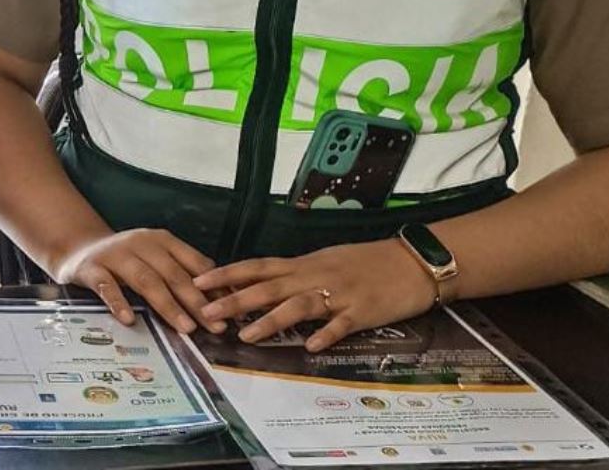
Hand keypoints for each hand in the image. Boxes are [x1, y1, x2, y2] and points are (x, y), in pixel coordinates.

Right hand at [50, 228, 219, 334]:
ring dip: (168, 305)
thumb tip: (223, 299)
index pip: (194, 263)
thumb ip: (183, 274)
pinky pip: (106, 286)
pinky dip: (118, 302)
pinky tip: (128, 319)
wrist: (78, 247)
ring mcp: (115, 255)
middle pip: (174, 274)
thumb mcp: (156, 259)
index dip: (214, 287)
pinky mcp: (92, 269)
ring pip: (146, 280)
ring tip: (185, 327)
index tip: (231, 310)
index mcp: (162, 241)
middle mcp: (141, 243)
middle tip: (215, 326)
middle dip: (197, 301)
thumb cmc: (126, 260)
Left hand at [192, 238, 437, 351]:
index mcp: (303, 264)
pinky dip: (326, 334)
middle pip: (268, 287)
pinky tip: (311, 346)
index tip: (197, 281)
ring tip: (245, 335)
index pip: (257, 266)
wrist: (411, 261)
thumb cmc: (366, 262)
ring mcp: (338, 294)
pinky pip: (341, 324)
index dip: (227, 274)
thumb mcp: (325, 262)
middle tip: (206, 312)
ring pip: (298, 305)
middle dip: (235, 300)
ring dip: (270, 320)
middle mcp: (314, 276)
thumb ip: (296, 275)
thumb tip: (264, 285)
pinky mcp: (362, 311)